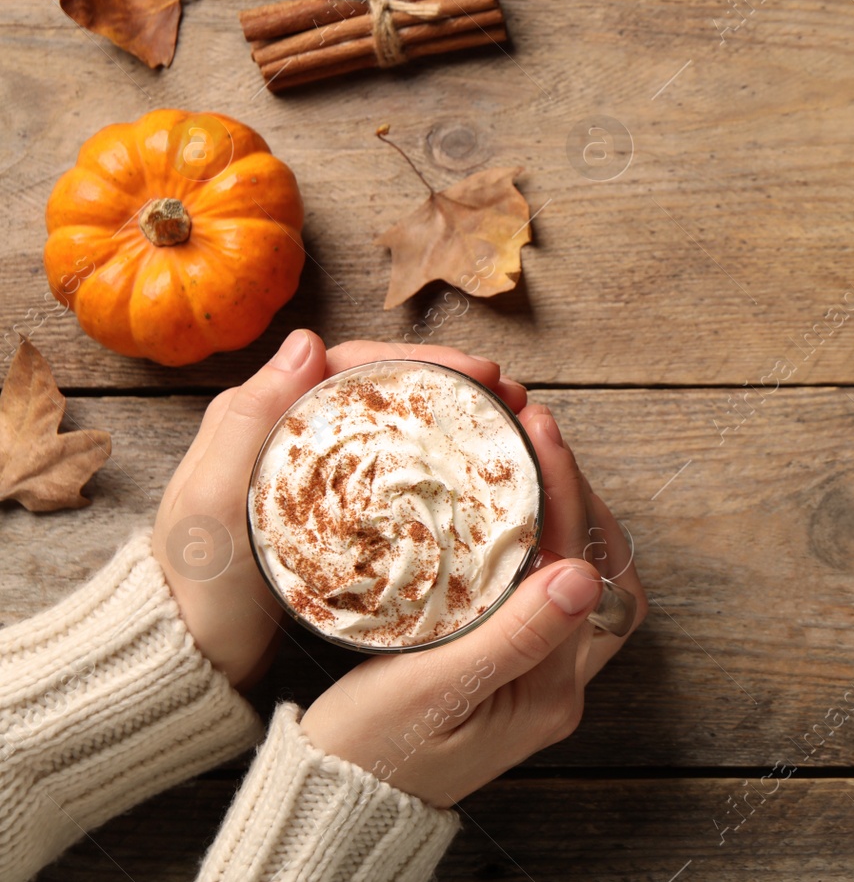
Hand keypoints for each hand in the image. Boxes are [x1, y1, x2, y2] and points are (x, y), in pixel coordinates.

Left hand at [152, 329, 531, 687]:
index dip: (426, 360)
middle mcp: (298, 435)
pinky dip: (446, 471)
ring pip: (402, 432)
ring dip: (460, 424)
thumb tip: (307, 340)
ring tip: (514, 430)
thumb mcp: (210, 501)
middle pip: (389, 392)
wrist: (193, 658)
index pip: (357, 364)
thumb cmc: (196, 584)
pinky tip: (482, 481)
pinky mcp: (344, 518)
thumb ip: (249, 421)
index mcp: (266, 414)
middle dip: (457, 387)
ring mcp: (325, 477)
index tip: (481, 372)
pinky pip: (402, 478)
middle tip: (514, 399)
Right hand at [299, 403, 646, 806]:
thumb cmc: (368, 753)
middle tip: (537, 433)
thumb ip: (510, 635)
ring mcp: (545, 678)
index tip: (535, 428)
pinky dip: (541, 540)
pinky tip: (507, 510)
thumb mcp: (430, 692)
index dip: (561, 487)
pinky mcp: (521, 671)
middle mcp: (561, 684)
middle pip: (603, 568)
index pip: (576, 562)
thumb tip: (580, 574)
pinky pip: (552, 590)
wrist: (341, 804)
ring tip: (528, 459)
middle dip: (579, 494)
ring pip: (585, 578)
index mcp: (548, 688)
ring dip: (567, 514)